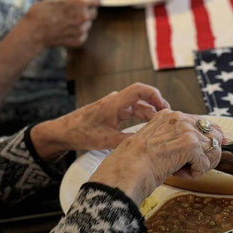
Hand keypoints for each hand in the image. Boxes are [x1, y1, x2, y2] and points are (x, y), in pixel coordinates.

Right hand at [24, 0, 100, 50]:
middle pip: (93, 12)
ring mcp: (81, 30)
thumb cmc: (40, 13)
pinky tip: (66, 31)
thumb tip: (79, 2)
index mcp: (79, 3)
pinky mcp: (78, 40)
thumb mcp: (56, 0)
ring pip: (88, 24)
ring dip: (81, 23)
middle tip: (74, 12)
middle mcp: (83, 16)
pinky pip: (83, 35)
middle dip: (86, 11)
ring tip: (66, 22)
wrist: (33, 32)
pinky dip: (77, 33)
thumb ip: (71, 1)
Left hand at [30, 83, 169, 157]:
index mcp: (114, 103)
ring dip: (150, 114)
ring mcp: (114, 106)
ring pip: (137, 106)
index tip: (165, 108)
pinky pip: (131, 112)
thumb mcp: (106, 141)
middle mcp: (115, 101)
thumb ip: (128, 140)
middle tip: (169, 121)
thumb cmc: (80, 133)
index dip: (156, 96)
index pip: (140, 90)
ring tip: (162, 126)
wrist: (63, 132)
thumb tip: (148, 143)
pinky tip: (148, 127)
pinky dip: (141, 118)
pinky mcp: (112, 113)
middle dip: (157, 108)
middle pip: (142, 99)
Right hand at [90, 110, 223, 205]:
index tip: (210, 152)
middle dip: (209, 153)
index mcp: (168, 115)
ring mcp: (185, 130)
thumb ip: (174, 139)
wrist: (126, 171)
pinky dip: (195, 173)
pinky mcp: (190, 144)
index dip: (208, 140)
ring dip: (200, 165)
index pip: (202, 123)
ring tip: (182, 171)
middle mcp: (178, 118)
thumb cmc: (135, 163)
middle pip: (213, 134)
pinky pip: (206, 163)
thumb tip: (200, 146)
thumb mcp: (155, 143)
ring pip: (213, 149)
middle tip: (193, 167)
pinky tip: (179, 174)